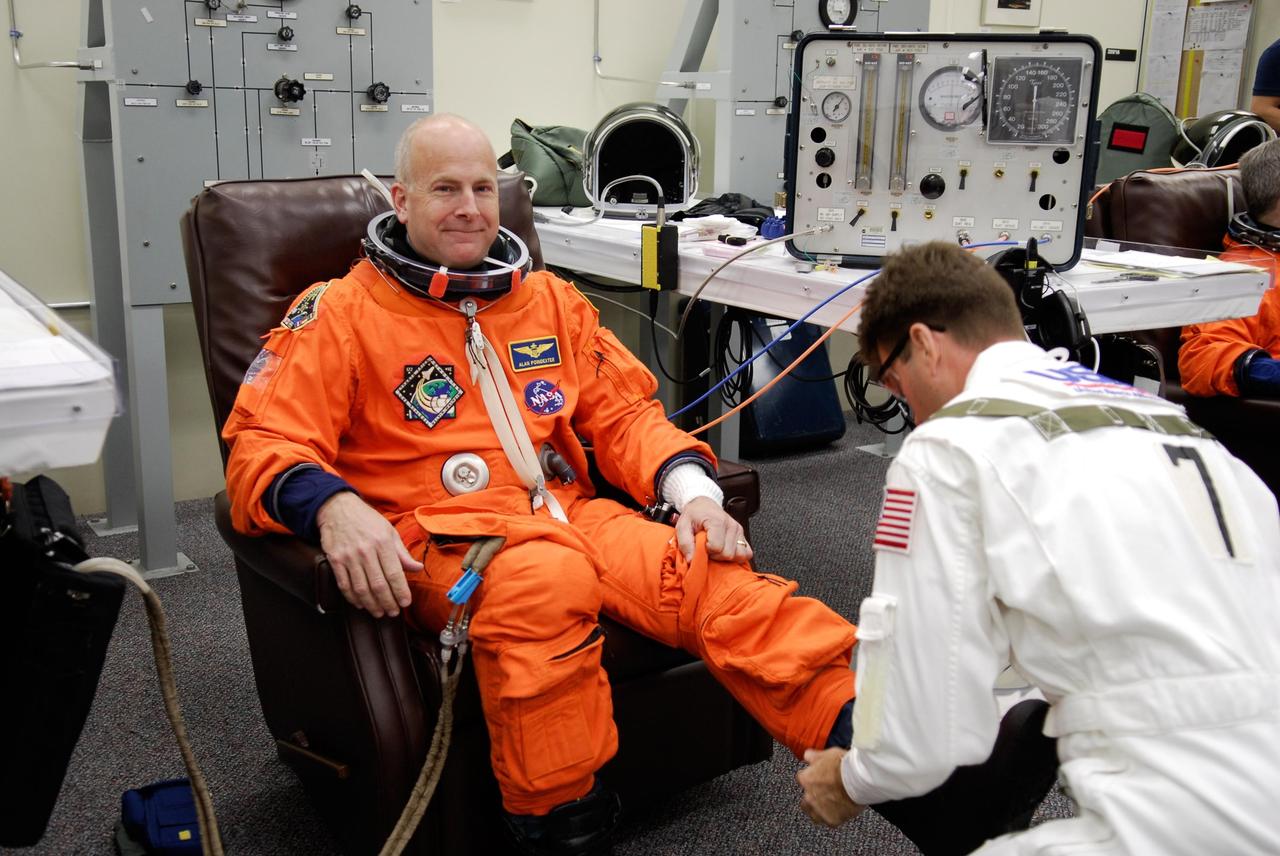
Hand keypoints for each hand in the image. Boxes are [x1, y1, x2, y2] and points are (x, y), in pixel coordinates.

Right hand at [316, 491, 421, 617]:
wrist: (337, 508)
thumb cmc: (367, 520)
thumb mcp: (389, 531)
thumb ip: (402, 553)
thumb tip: (417, 568)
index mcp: (383, 543)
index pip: (394, 573)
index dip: (401, 592)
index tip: (406, 603)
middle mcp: (366, 551)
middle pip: (378, 585)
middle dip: (388, 603)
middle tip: (393, 612)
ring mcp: (349, 557)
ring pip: (361, 589)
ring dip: (371, 605)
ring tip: (379, 612)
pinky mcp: (335, 560)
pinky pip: (344, 585)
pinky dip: (353, 598)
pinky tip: (361, 603)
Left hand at [674, 496, 752, 563]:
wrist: (703, 504)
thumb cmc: (694, 515)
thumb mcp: (682, 526)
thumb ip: (685, 543)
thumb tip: (692, 560)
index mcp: (717, 522)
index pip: (716, 548)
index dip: (706, 551)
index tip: (701, 545)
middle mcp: (731, 526)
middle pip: (728, 554)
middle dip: (715, 556)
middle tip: (707, 547)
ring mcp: (739, 530)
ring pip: (739, 555)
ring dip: (726, 557)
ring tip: (716, 549)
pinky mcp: (743, 535)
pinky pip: (747, 553)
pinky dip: (737, 556)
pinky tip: (725, 551)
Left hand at [797, 747, 865, 827]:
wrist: (858, 779)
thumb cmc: (844, 766)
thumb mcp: (827, 754)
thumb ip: (814, 756)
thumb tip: (807, 755)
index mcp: (806, 779)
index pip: (801, 779)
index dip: (811, 779)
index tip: (817, 779)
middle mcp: (809, 796)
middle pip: (804, 802)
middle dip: (811, 799)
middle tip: (824, 795)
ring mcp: (819, 810)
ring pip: (814, 815)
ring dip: (819, 811)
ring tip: (830, 806)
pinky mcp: (831, 820)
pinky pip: (829, 822)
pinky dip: (833, 817)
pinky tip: (840, 812)